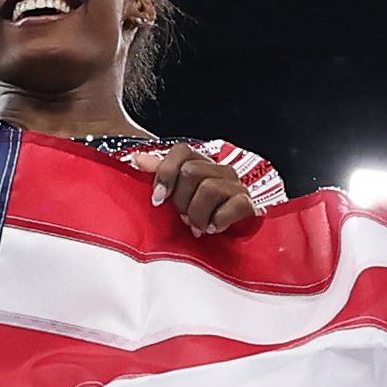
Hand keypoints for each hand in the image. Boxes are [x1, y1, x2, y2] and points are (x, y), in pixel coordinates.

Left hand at [139, 146, 256, 236]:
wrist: (236, 235)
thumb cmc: (203, 212)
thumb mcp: (180, 193)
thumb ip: (161, 174)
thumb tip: (138, 159)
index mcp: (201, 163)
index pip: (182, 151)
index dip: (166, 172)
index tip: (157, 199)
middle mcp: (220, 170)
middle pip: (191, 172)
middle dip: (181, 200)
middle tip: (183, 216)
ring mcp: (236, 185)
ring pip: (210, 188)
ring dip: (198, 214)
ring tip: (197, 226)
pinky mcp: (248, 203)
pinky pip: (234, 206)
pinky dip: (219, 221)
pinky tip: (213, 228)